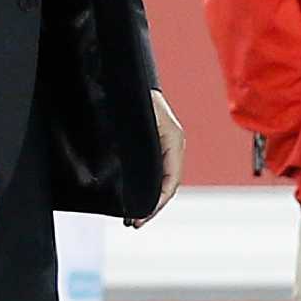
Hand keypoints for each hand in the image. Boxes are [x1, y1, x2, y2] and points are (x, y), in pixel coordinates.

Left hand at [125, 90, 184, 226]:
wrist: (127, 77)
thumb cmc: (133, 95)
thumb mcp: (141, 121)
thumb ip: (146, 146)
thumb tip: (146, 178)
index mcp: (174, 140)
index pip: (170, 180)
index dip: (157, 201)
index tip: (142, 216)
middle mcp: (173, 145)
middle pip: (168, 185)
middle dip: (153, 206)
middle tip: (135, 223)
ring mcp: (166, 146)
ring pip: (162, 181)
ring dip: (150, 201)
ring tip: (134, 219)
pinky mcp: (156, 146)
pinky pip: (156, 173)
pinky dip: (148, 189)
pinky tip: (136, 200)